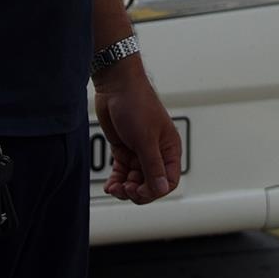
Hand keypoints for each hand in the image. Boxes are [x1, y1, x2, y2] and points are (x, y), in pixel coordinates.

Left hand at [93, 61, 181, 203]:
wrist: (115, 86)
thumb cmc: (136, 104)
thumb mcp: (145, 139)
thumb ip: (152, 165)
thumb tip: (161, 189)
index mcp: (169, 150)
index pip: (168, 181)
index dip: (155, 191)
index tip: (139, 191)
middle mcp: (156, 153)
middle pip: (150, 184)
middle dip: (138, 191)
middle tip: (125, 189)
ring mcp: (139, 152)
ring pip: (135, 181)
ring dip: (124, 188)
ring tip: (114, 187)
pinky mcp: (124, 150)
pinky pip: (122, 173)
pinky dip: (116, 181)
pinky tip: (109, 185)